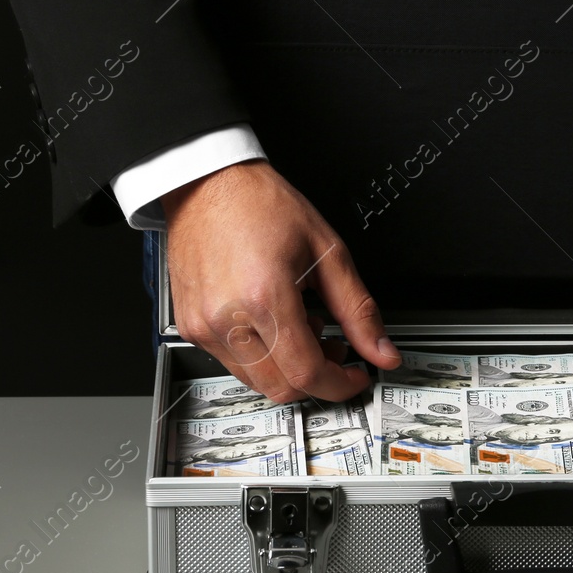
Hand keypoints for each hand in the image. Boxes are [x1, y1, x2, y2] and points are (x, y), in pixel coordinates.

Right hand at [162, 159, 399, 402]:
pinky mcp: (190, 326)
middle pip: (281, 387)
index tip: (356, 375)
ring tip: (302, 325)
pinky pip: (231, 363)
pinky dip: (260, 356)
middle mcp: (227, 318)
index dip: (340, 384)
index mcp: (264, 296)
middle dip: (316, 377)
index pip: (306, 373)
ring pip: (256, 380)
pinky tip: (272, 322)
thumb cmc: (260, 205)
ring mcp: (203, 325)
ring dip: (287, 368)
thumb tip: (382, 350)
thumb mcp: (327, 252)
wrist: (209, 184)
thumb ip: (358, 309)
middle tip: (334, 347)